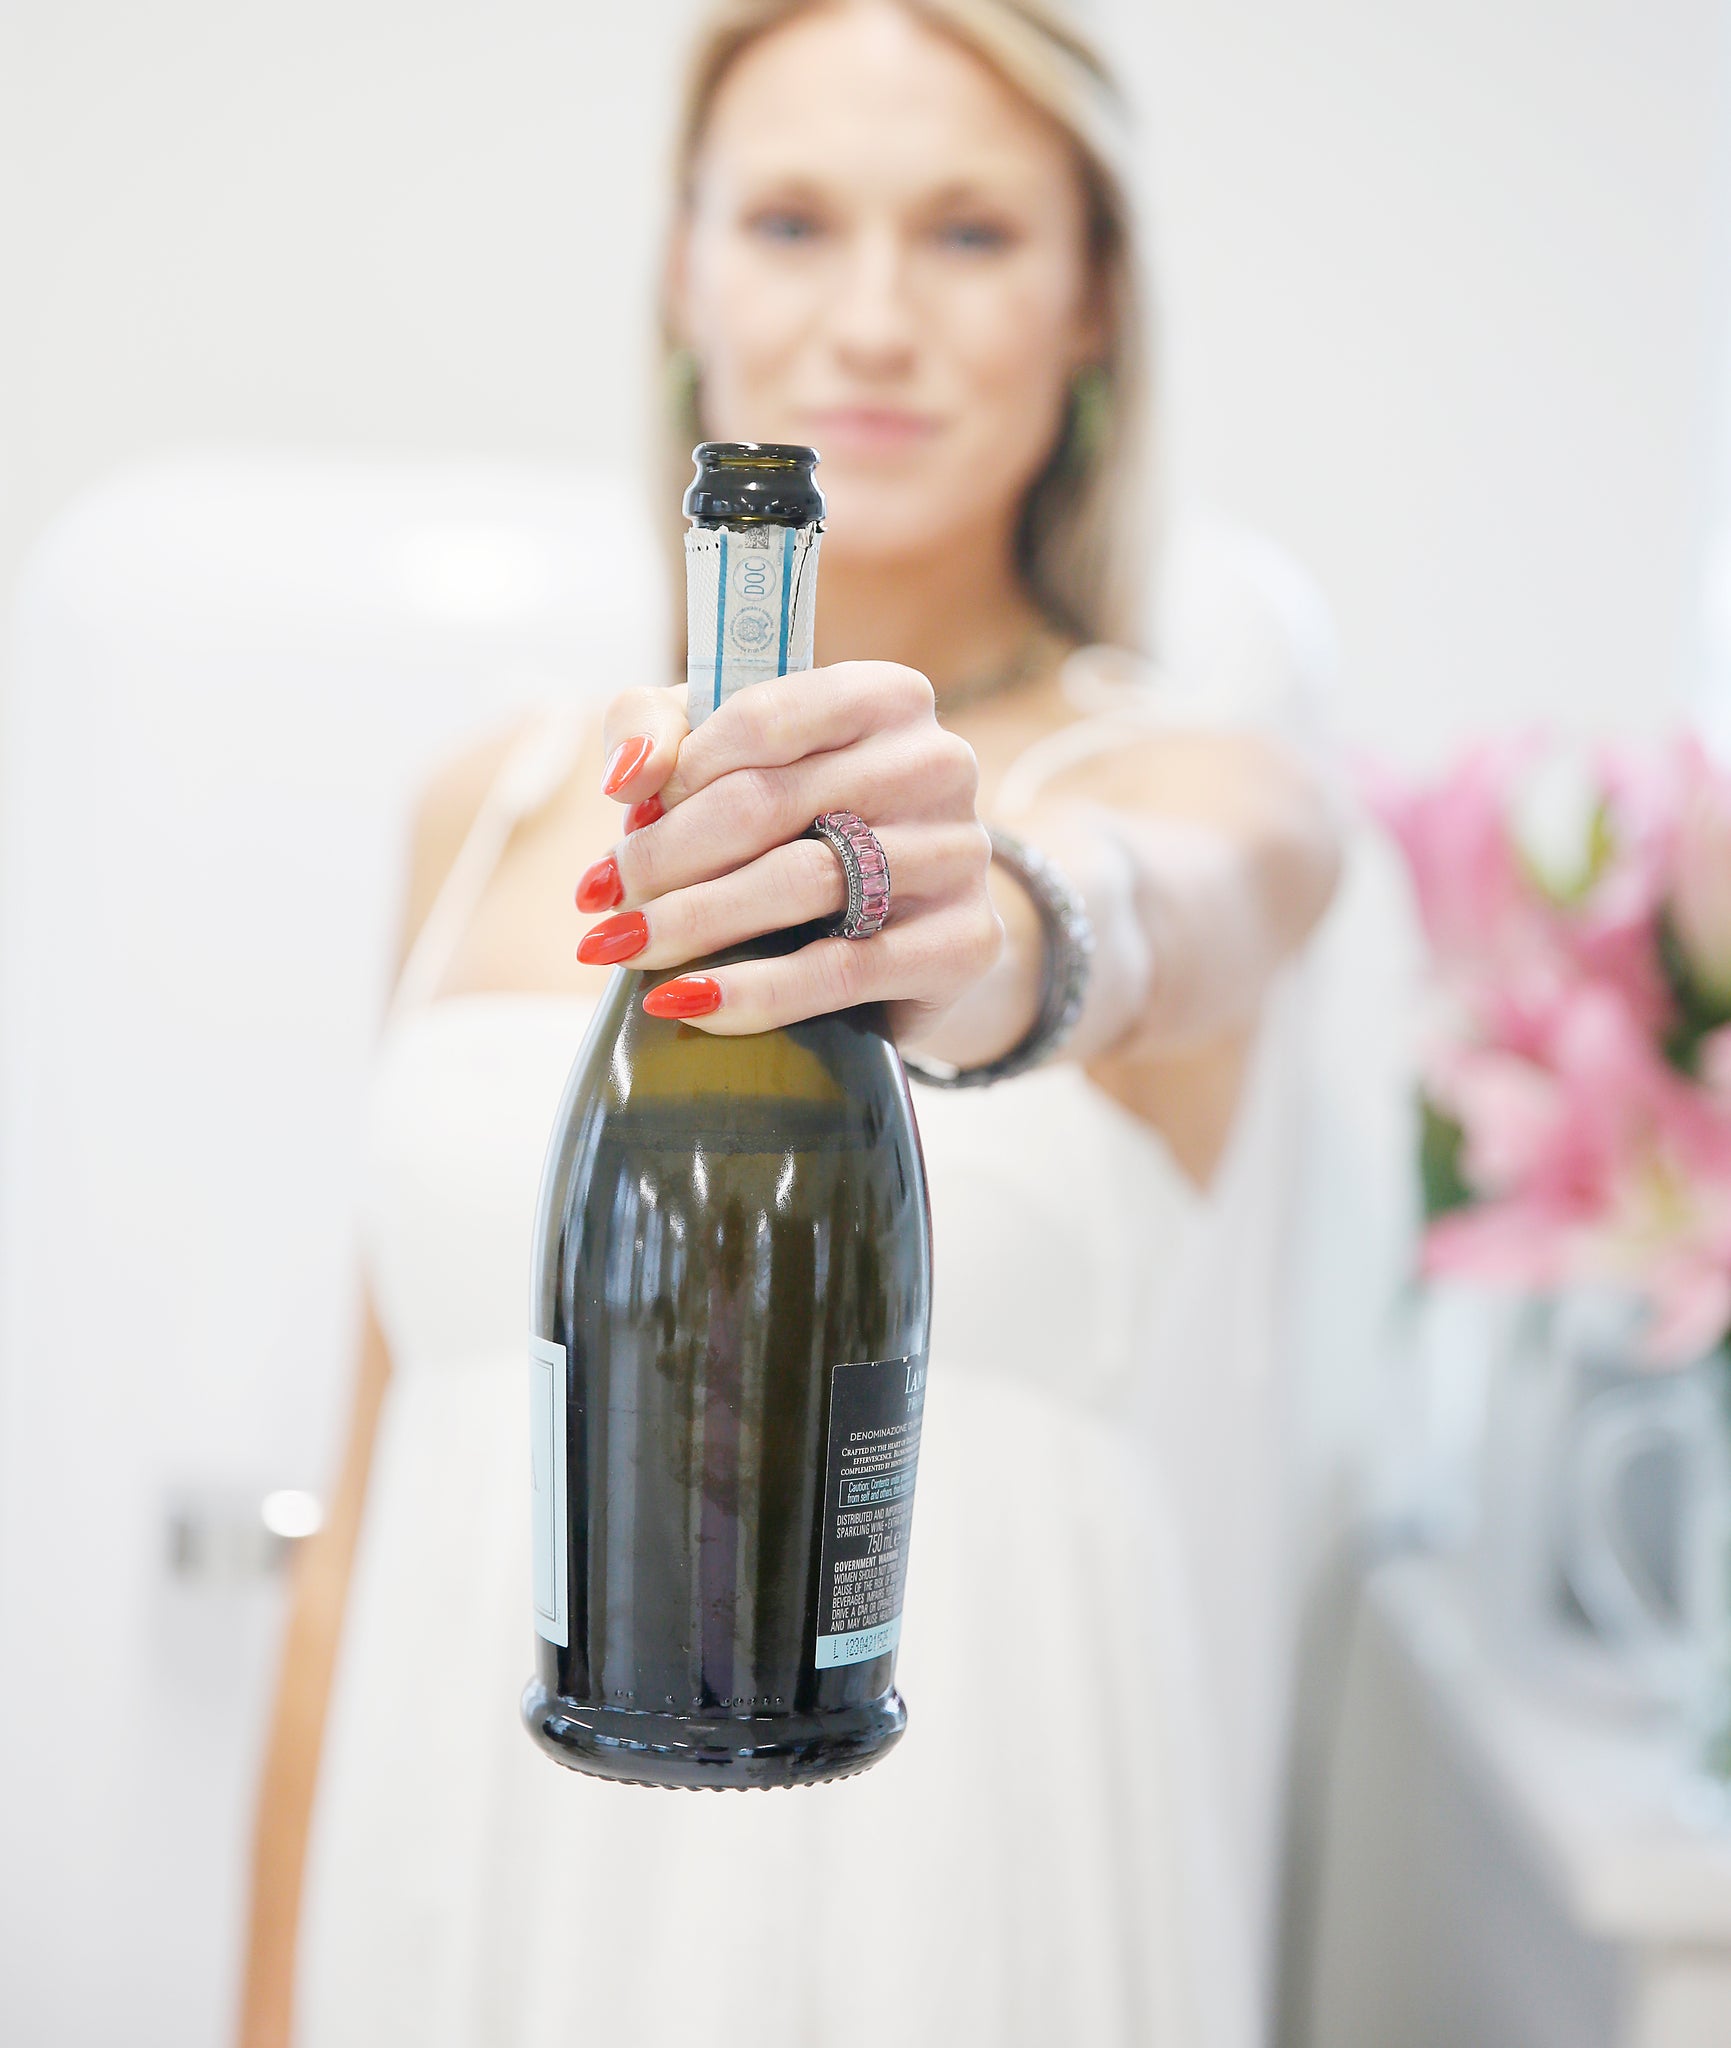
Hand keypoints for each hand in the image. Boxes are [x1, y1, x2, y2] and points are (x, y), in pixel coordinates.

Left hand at [574, 662, 1000, 1036]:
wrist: (914, 925)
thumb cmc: (805, 821)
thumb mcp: (731, 752)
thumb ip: (662, 727)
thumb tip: (627, 778)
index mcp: (886, 697)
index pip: (763, 718)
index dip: (679, 773)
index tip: (624, 821)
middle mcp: (938, 763)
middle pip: (769, 804)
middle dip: (666, 857)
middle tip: (603, 901)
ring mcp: (960, 854)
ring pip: (801, 883)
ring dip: (693, 921)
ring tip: (623, 950)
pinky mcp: (964, 944)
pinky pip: (841, 971)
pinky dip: (753, 992)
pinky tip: (688, 1003)